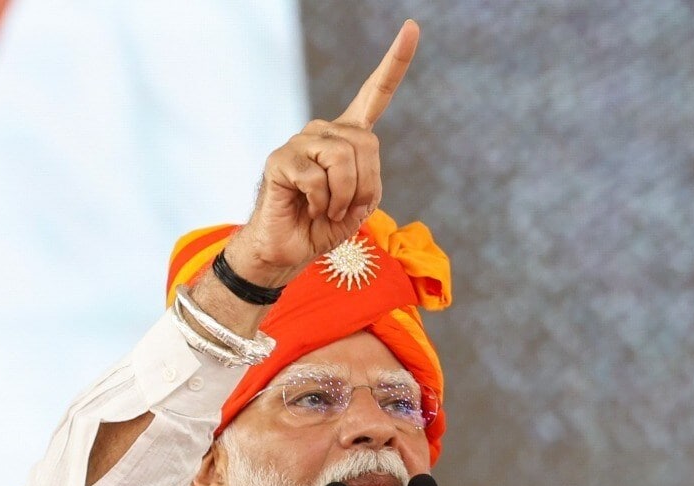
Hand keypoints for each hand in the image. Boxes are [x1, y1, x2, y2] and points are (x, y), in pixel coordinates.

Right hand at [227, 19, 420, 286]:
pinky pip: (318, 178)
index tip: (412, 27)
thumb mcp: (360, 204)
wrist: (289, 249)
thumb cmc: (323, 226)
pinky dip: (321, 203)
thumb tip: (348, 161)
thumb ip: (367, 179)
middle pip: (367, 144)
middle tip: (345, 209)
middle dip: (365, 185)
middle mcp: (325, 131)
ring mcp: (301, 142)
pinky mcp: (281, 159)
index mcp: (349, 136)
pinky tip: (307, 208)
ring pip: (343, 159)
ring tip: (325, 209)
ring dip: (343, 197)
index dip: (396, 62)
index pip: (376, 93)